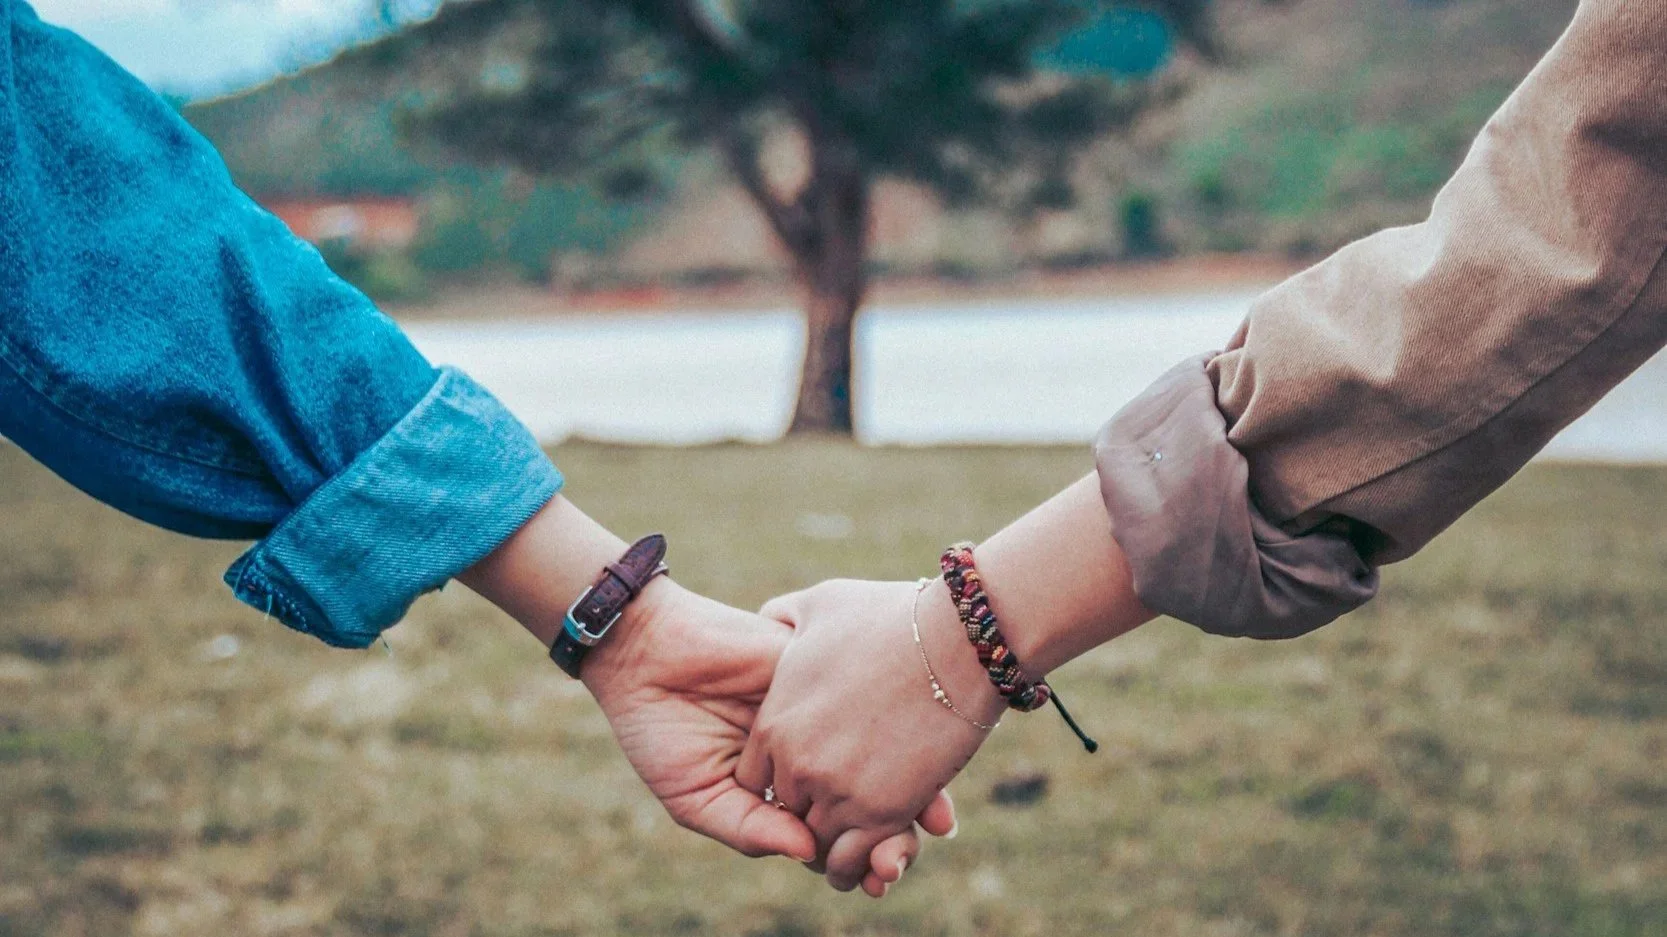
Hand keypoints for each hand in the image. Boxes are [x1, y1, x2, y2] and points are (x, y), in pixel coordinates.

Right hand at [581, 577, 950, 892]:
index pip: (833, 829)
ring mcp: (825, 712)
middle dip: (893, 833)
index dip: (860, 857)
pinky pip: (874, 705)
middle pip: (869, 797)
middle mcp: (813, 751)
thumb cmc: (660, 729)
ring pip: (883, 754)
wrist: (647, 652)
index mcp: (783, 787)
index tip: (880, 880)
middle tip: (902, 860)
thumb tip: (809, 855)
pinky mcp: (827, 673)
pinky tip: (918, 765)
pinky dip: (901, 734)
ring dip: (912, 791)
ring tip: (929, 826)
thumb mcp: (696, 796)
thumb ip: (749, 827)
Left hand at [742, 578, 1001, 891]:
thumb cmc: (892, 616)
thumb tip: (769, 619)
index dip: (780, 781)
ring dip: (834, 848)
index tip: (808, 776)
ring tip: (856, 843)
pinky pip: (854, 860)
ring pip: (818, 846)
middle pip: (786, 813)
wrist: (958, 639)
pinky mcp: (883, 812)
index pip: (755, 780)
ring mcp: (838, 791)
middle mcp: (797, 764)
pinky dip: (862, 866)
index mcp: (774, 722)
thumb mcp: (820, 605)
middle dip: (808, 813)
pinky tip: (878, 857)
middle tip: (835, 812)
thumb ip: (784, 617)